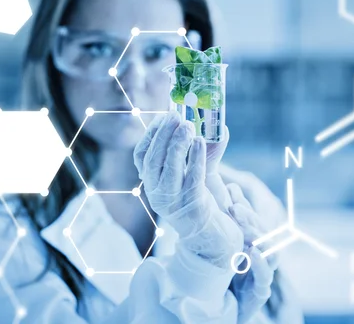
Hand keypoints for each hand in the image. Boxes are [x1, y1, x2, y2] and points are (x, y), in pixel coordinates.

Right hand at [134, 111, 242, 267]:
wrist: (212, 239)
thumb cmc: (201, 203)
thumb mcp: (192, 175)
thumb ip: (198, 152)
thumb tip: (212, 125)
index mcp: (152, 184)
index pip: (141, 156)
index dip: (151, 134)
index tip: (163, 116)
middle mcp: (157, 193)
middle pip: (153, 159)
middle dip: (163, 134)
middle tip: (175, 115)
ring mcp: (173, 201)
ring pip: (169, 168)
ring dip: (177, 143)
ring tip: (187, 125)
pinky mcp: (192, 206)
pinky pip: (192, 178)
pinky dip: (195, 158)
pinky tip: (200, 141)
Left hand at [227, 183, 278, 319]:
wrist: (220, 306)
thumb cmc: (225, 271)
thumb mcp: (226, 242)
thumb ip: (231, 217)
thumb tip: (230, 186)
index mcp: (254, 242)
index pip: (254, 221)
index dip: (246, 208)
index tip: (232, 195)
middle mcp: (262, 256)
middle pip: (264, 234)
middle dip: (251, 220)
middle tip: (236, 208)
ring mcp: (263, 273)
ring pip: (270, 253)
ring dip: (259, 239)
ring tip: (246, 228)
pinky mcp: (260, 292)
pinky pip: (265, 277)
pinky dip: (261, 264)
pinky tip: (253, 252)